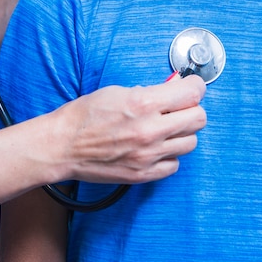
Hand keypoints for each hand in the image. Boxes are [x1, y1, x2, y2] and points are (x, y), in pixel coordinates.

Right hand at [45, 76, 206, 184]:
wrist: (62, 146)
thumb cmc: (84, 116)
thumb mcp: (118, 91)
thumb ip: (150, 91)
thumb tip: (174, 88)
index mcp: (143, 103)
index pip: (192, 93)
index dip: (195, 87)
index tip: (192, 86)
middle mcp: (150, 130)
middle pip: (198, 119)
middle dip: (191, 109)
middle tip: (179, 107)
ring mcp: (148, 155)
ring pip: (190, 143)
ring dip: (181, 133)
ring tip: (165, 127)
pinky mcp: (143, 174)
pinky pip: (174, 164)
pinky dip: (169, 155)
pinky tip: (155, 147)